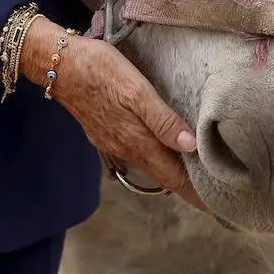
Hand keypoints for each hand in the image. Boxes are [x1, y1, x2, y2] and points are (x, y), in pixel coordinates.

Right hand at [20, 17, 205, 210]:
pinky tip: (156, 152)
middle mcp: (125, 148)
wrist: (57, 66)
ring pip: (147, 165)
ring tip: (189, 175)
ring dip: (168, 174)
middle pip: (161, 175)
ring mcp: (111, 142)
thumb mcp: (136, 91)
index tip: (215, 208)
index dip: (194, 193)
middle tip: (210, 196)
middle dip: (185, 188)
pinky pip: (133, 154)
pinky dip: (151, 160)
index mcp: (137, 141)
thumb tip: (190, 148)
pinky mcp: (102, 132)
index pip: (172, 177)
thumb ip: (163, 121)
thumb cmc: (101, 71)